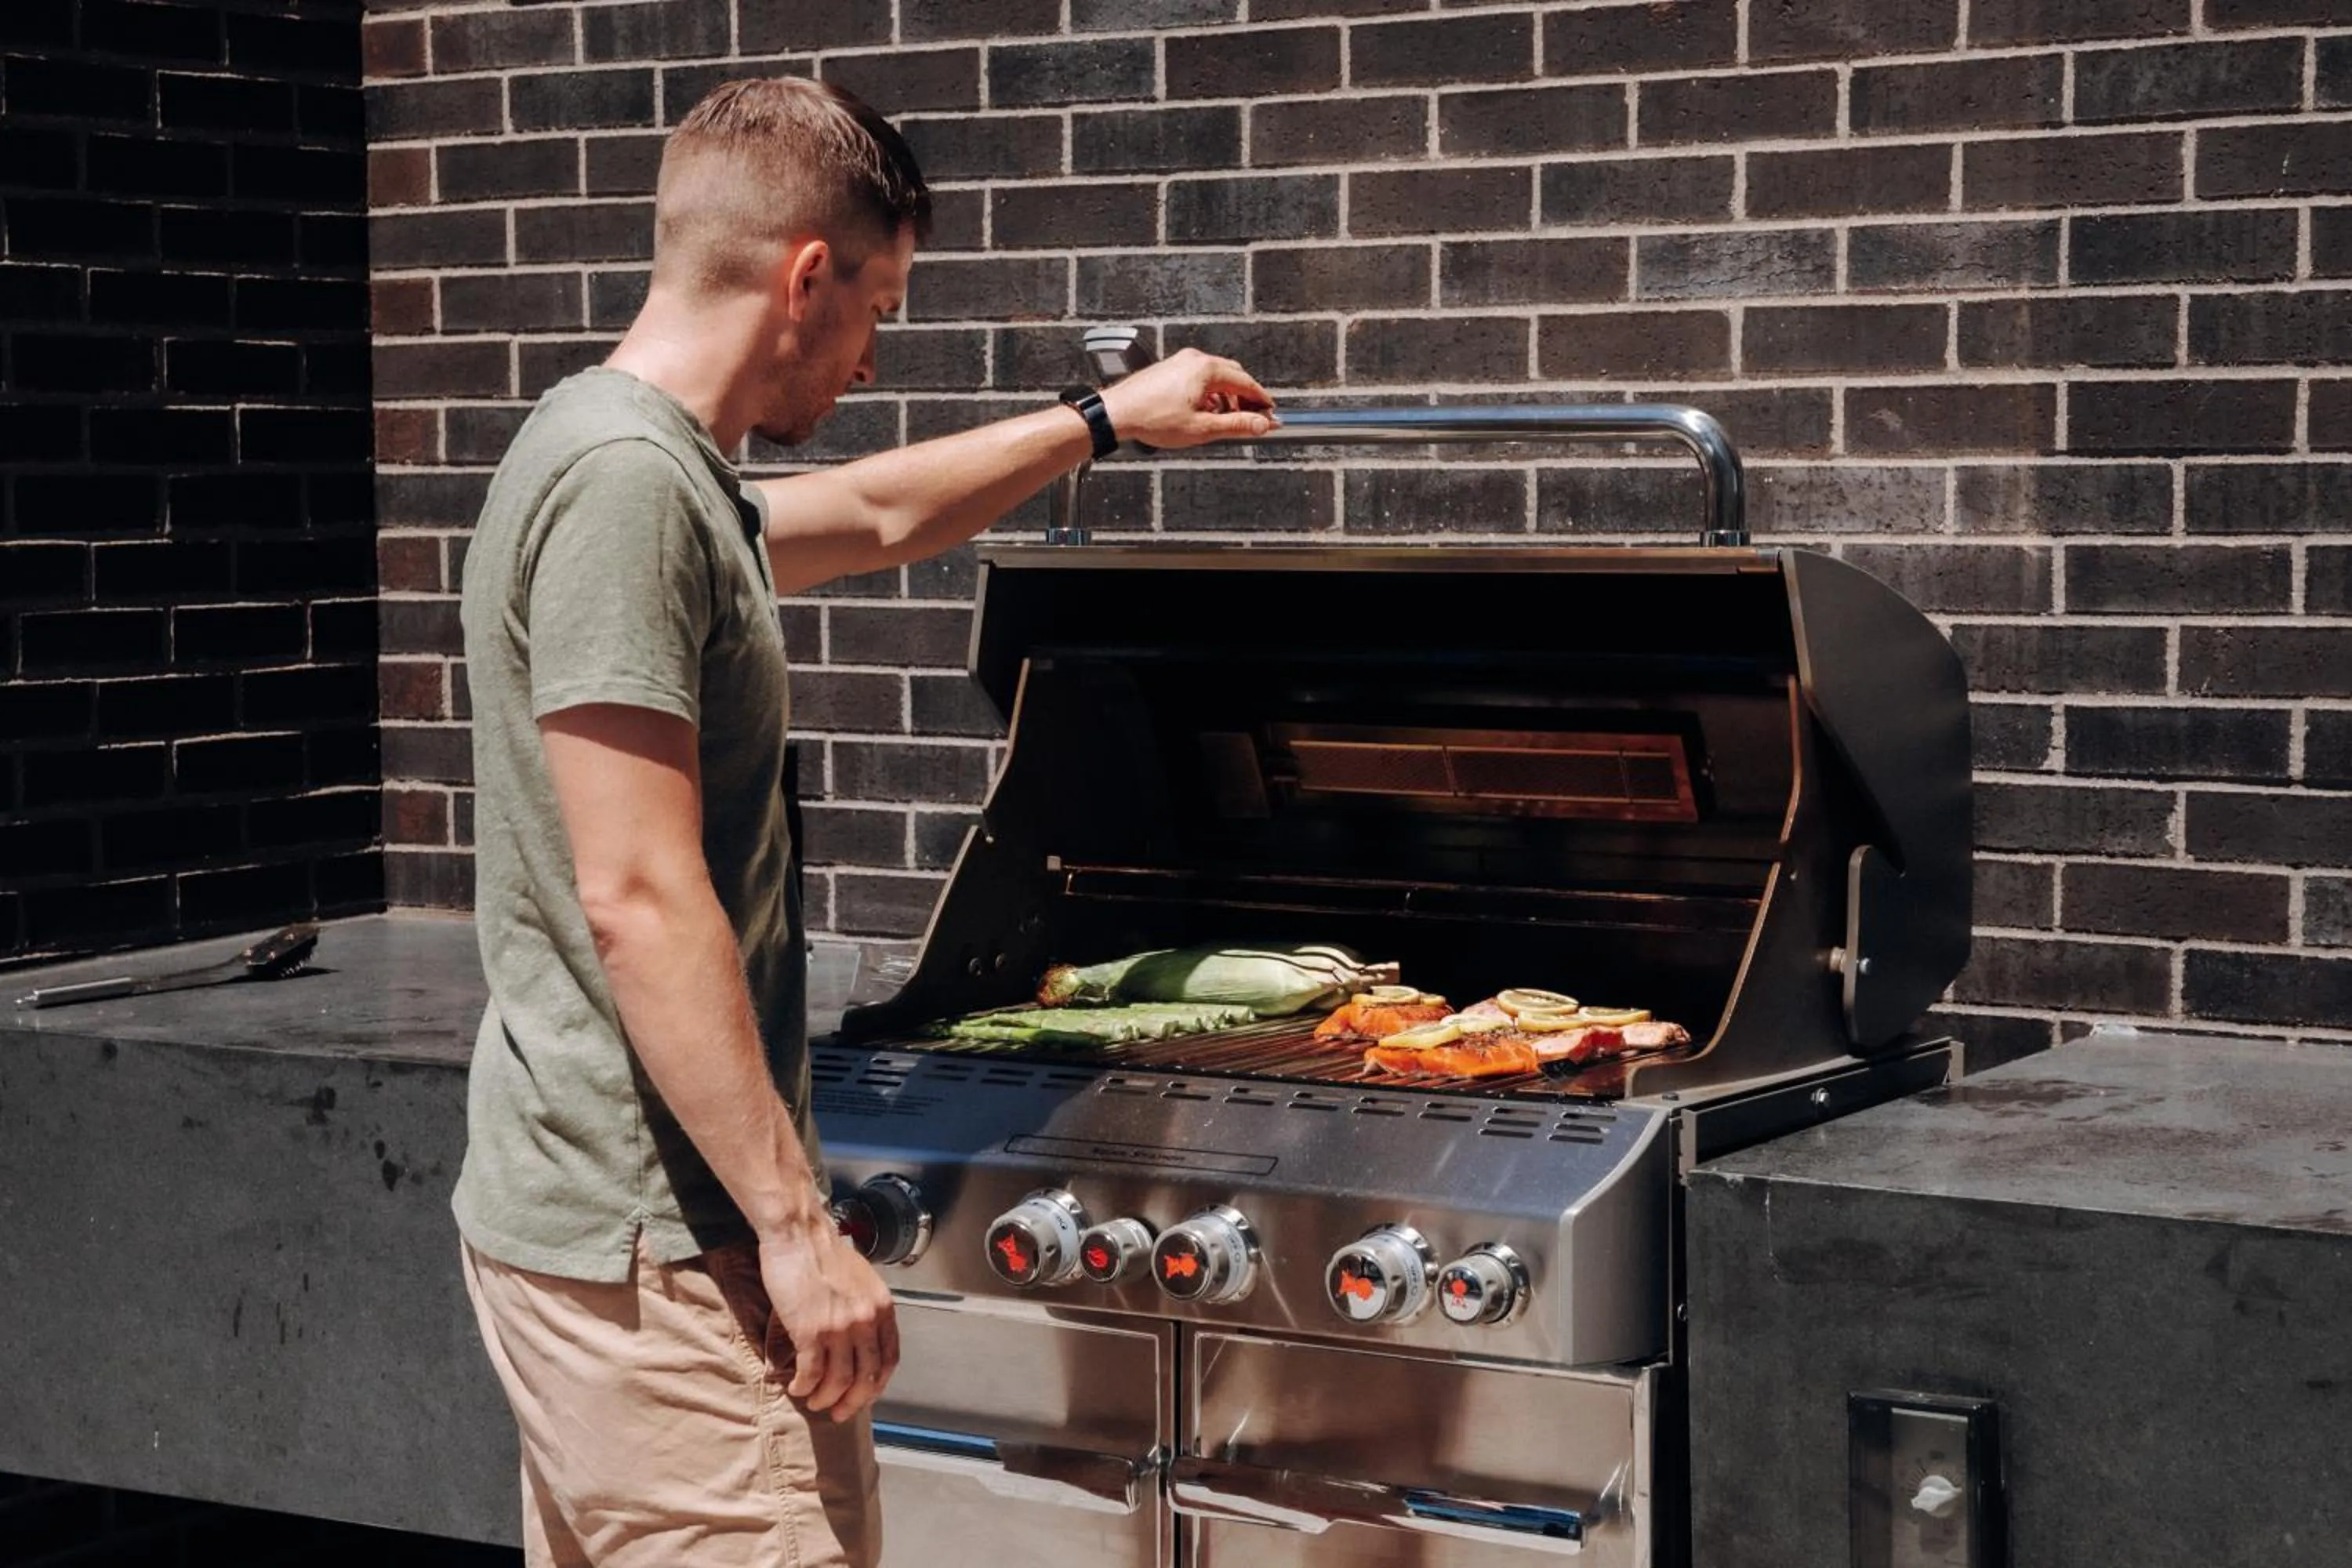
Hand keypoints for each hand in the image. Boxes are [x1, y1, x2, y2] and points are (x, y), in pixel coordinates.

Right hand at [758, 1220, 900, 1421]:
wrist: (798, 1234)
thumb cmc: (824, 1254)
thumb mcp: (860, 1280)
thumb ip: (864, 1309)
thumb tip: (857, 1339)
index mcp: (882, 1307)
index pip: (889, 1359)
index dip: (877, 1385)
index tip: (864, 1395)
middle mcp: (866, 1320)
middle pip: (867, 1378)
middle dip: (852, 1402)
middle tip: (838, 1413)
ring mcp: (840, 1327)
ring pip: (839, 1381)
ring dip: (825, 1398)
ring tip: (813, 1401)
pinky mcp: (810, 1331)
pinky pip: (811, 1373)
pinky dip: (804, 1386)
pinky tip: (796, 1387)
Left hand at [1097, 347, 1276, 448]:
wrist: (1116, 413)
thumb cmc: (1151, 418)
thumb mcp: (1202, 428)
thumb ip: (1236, 425)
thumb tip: (1261, 425)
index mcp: (1206, 369)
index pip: (1246, 382)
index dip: (1261, 400)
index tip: (1270, 413)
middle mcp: (1195, 360)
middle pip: (1233, 376)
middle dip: (1245, 398)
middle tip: (1252, 419)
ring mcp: (1181, 362)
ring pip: (1216, 377)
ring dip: (1227, 397)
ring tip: (1227, 420)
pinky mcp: (1170, 369)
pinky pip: (1199, 378)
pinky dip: (1210, 394)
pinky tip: (1206, 413)